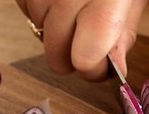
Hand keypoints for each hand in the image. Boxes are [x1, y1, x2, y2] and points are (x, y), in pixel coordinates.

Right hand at [16, 0, 147, 80]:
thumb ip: (123, 31)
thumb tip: (116, 67)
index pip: (86, 57)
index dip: (94, 69)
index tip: (102, 66)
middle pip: (56, 56)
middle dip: (72, 57)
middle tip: (88, 38)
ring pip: (39, 34)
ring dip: (55, 31)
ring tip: (74, 8)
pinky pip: (25, 12)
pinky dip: (41, 12)